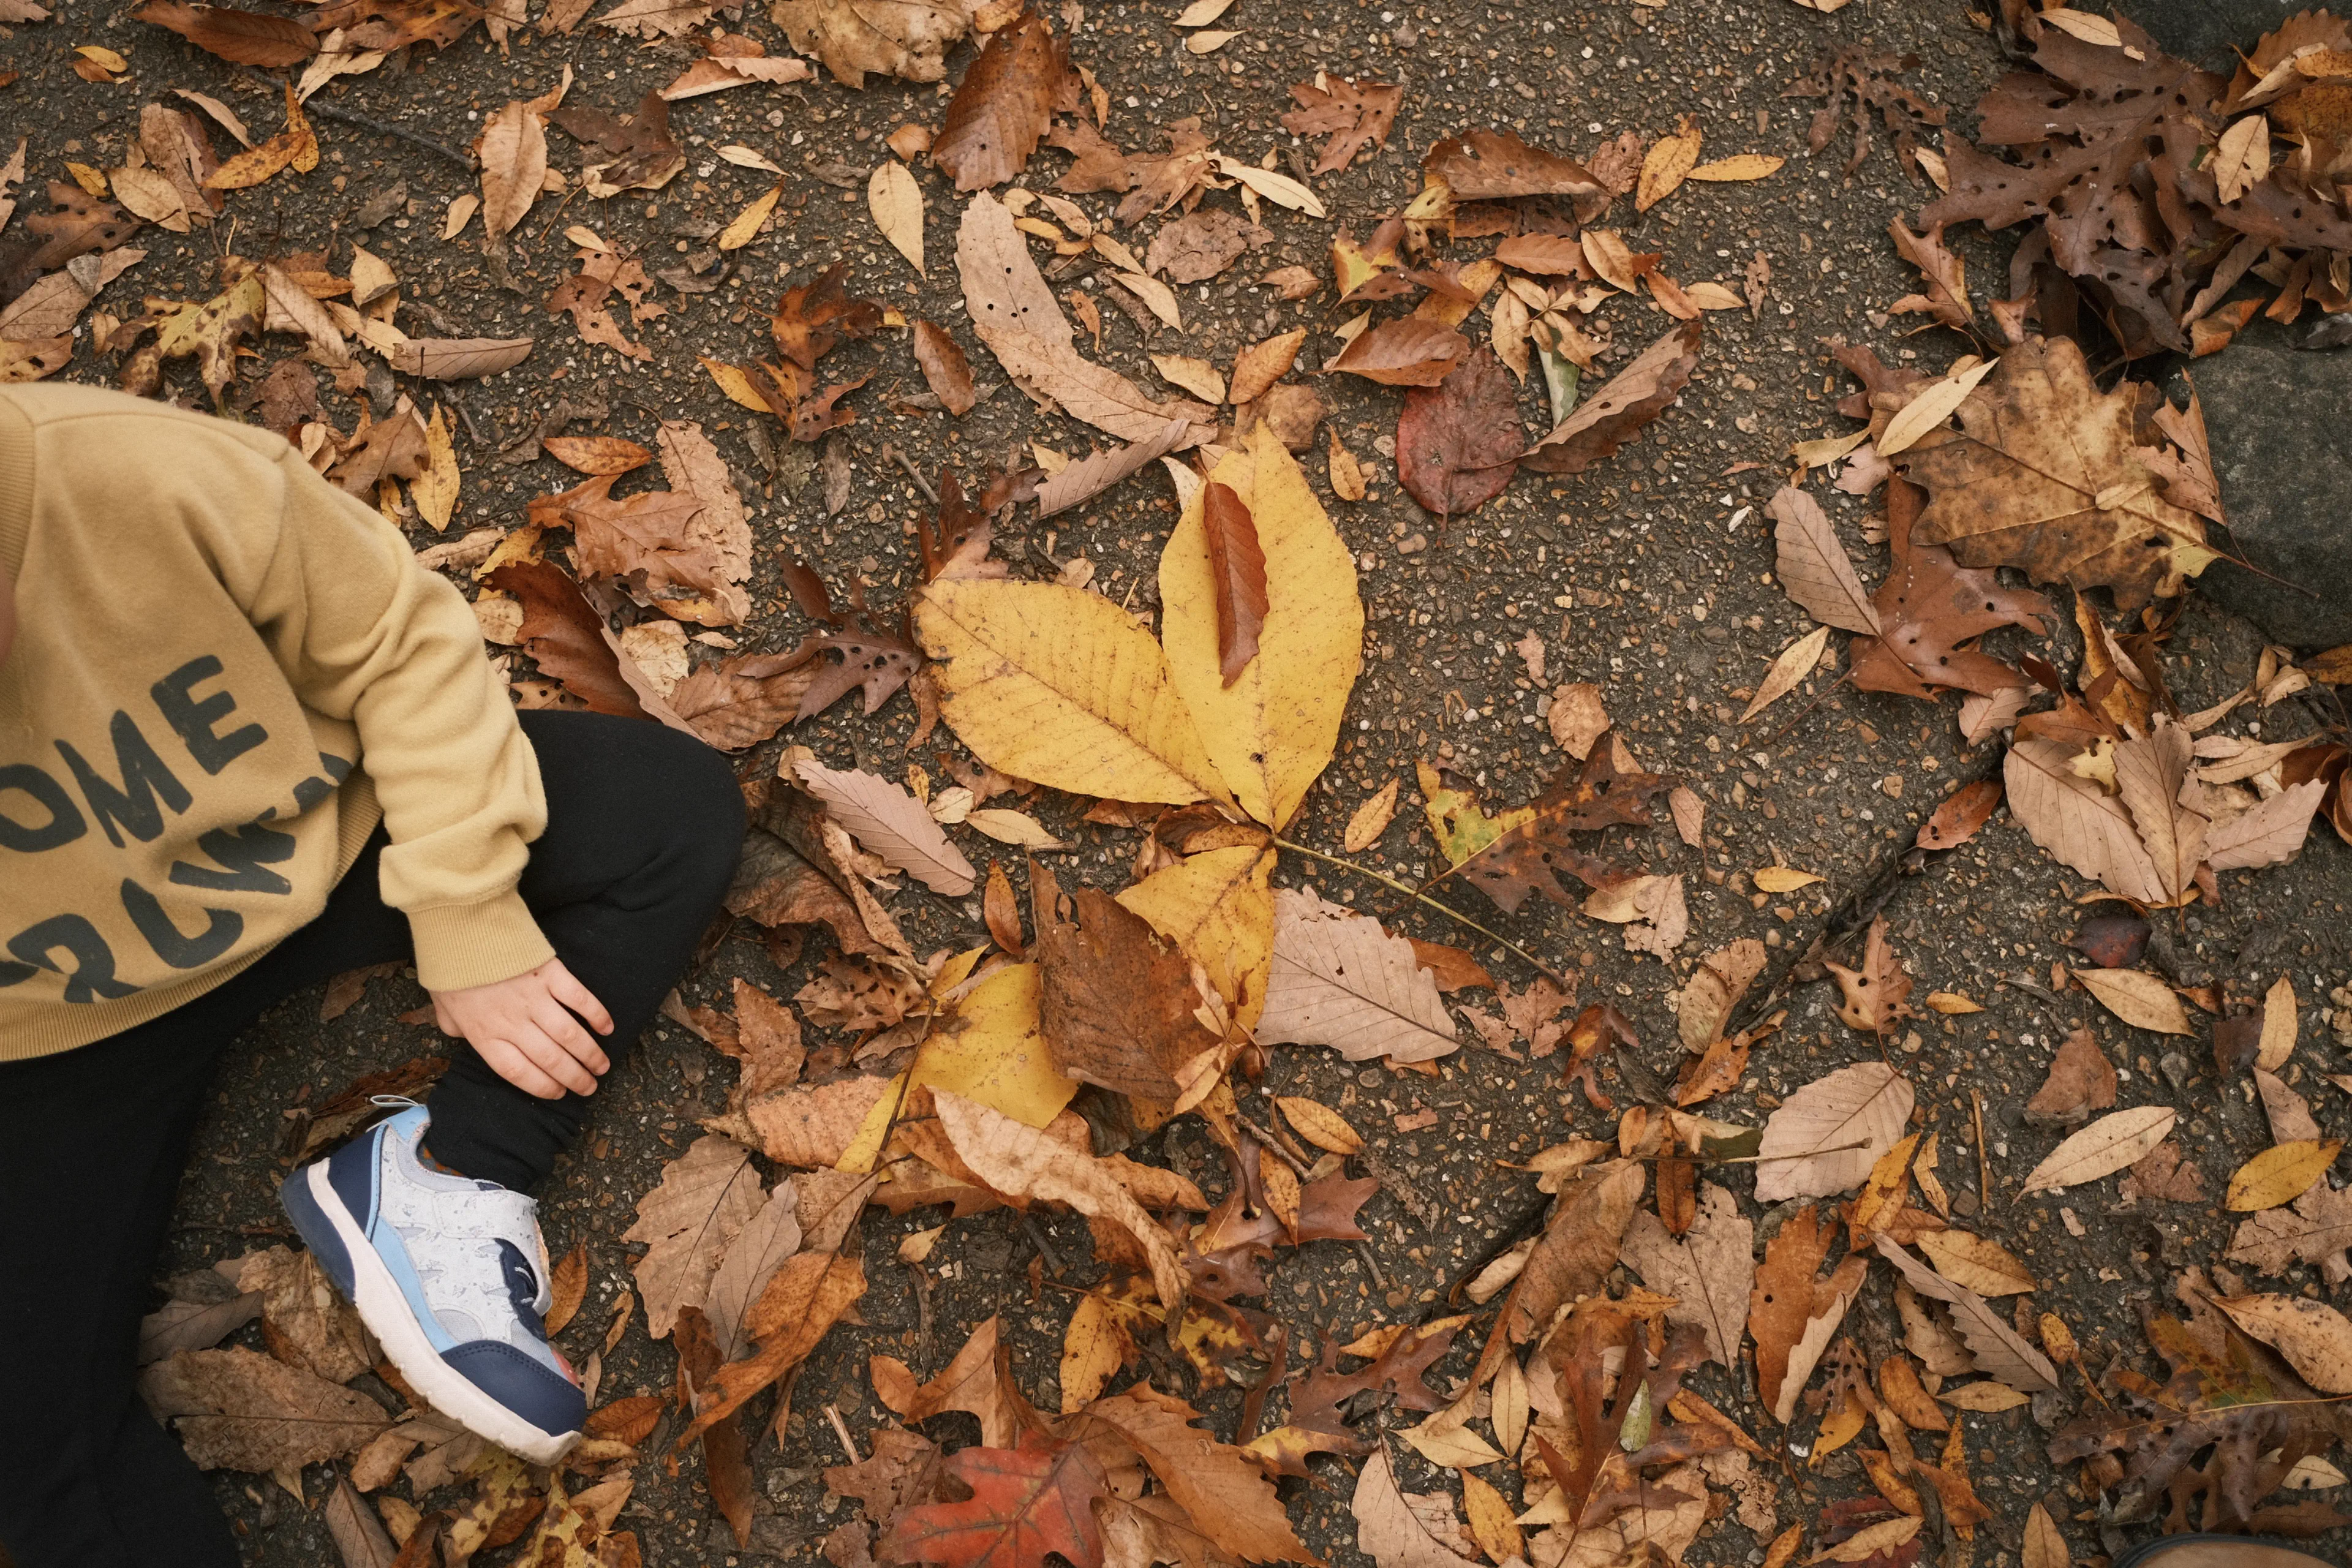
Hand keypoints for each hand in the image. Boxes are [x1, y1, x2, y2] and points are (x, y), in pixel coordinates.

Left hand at [429, 958, 613, 1099]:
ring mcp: (534, 998)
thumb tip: (464, 1036)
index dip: (542, 1087)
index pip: (519, 1072)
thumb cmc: (450, 969)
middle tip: (590, 1087)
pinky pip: (579, 999)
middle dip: (575, 1078)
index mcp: (485, 1035)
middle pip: (550, 1059)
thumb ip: (456, 1028)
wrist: (461, 927)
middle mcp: (513, 1022)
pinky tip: (607, 1028)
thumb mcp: (443, 1008)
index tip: (559, 1093)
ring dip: (590, 1054)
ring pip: (569, 1036)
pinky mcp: (551, 974)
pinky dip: (597, 1015)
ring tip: (602, 1066)